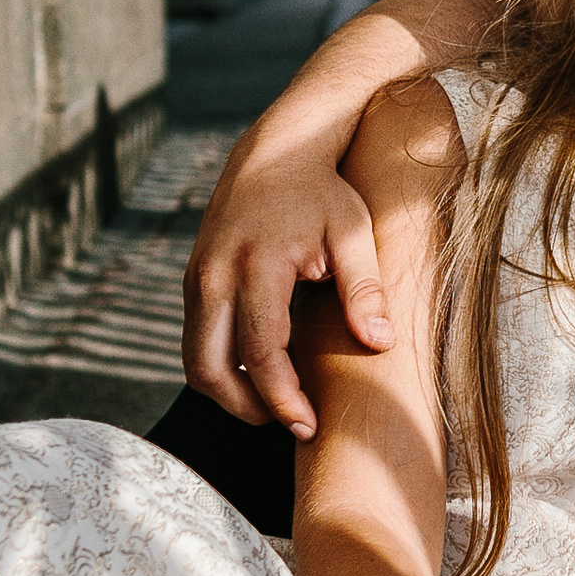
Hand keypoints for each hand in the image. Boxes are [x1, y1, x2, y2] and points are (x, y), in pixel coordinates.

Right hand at [184, 130, 394, 436]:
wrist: (277, 148)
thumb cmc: (324, 191)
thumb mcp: (354, 231)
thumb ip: (365, 288)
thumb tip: (380, 343)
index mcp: (257, 264)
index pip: (260, 351)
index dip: (281, 398)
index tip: (309, 427)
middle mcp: (214, 274)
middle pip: (209, 368)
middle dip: (246, 409)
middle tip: (292, 425)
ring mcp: (196, 277)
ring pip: (195, 359)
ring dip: (230, 393)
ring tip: (278, 406)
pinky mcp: (193, 279)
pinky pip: (197, 339)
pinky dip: (222, 366)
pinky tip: (262, 374)